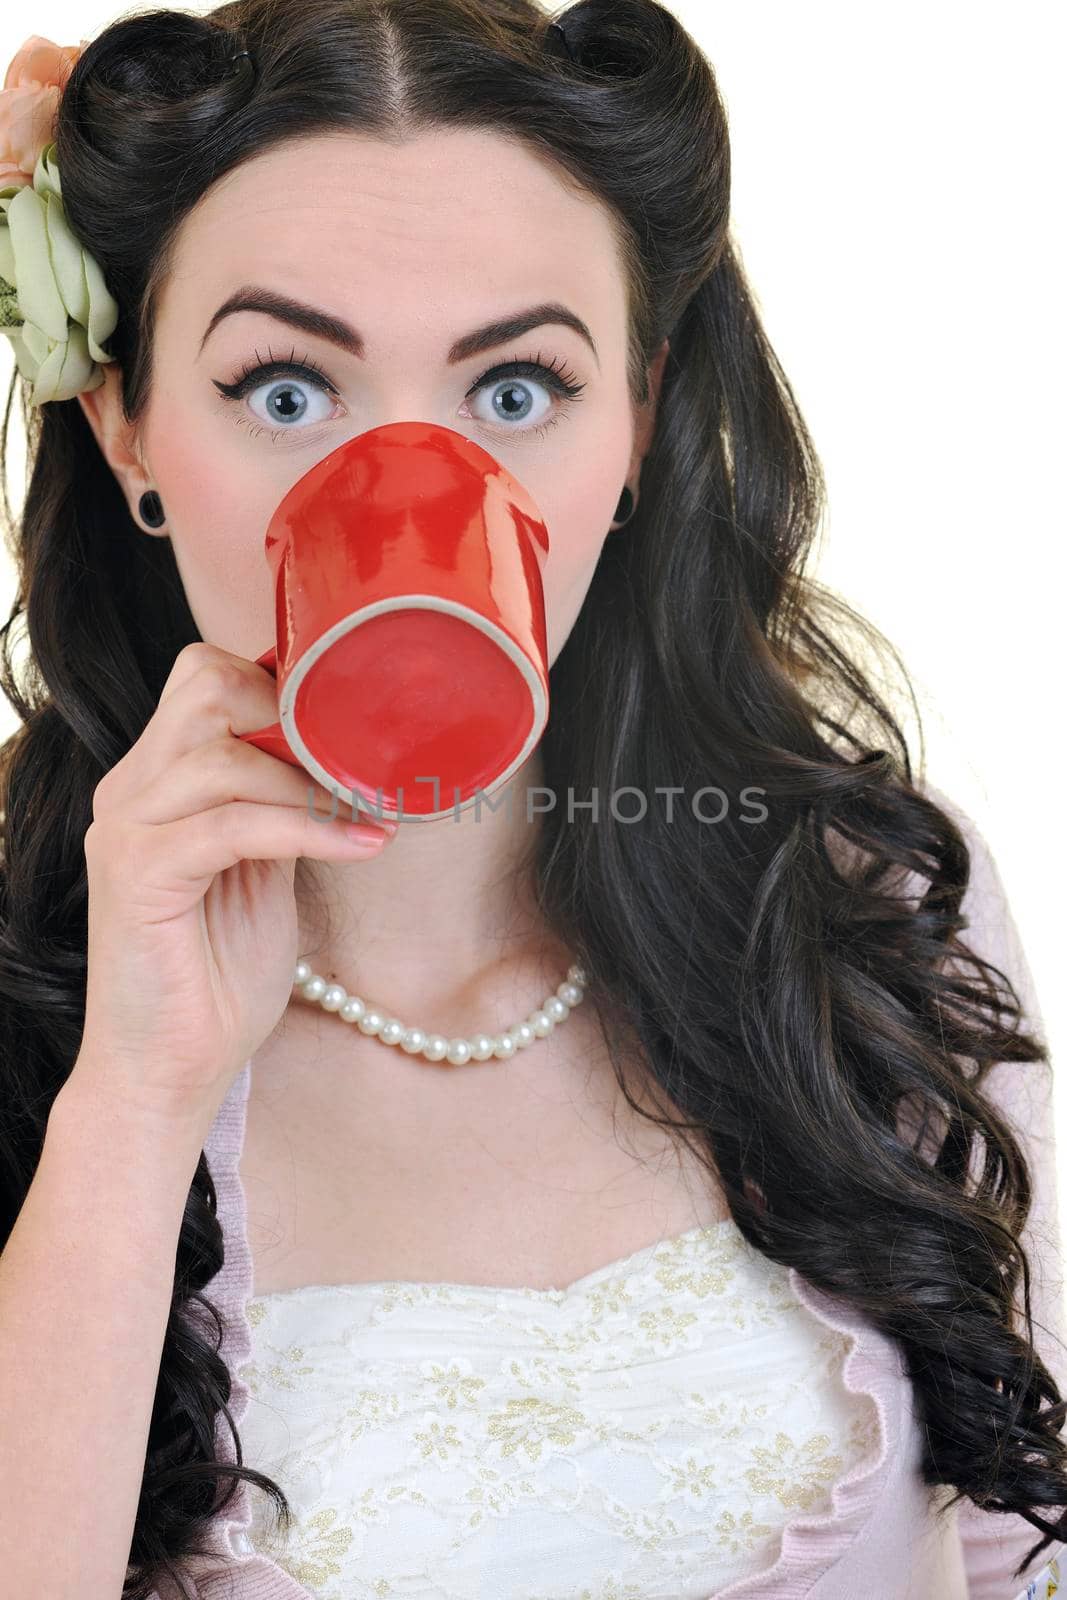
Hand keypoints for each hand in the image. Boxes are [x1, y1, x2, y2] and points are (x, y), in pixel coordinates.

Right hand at [71, 641, 395, 1130]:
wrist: (173, 1071)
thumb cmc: (219, 977)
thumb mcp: (267, 870)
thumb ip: (282, 806)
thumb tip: (343, 756)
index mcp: (158, 780)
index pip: (207, 677)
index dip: (282, 686)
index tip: (353, 729)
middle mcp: (130, 790)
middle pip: (206, 684)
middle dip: (293, 717)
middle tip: (356, 765)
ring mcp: (125, 829)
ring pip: (221, 753)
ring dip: (309, 783)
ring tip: (369, 816)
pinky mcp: (137, 874)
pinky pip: (231, 823)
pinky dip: (306, 828)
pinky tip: (360, 847)